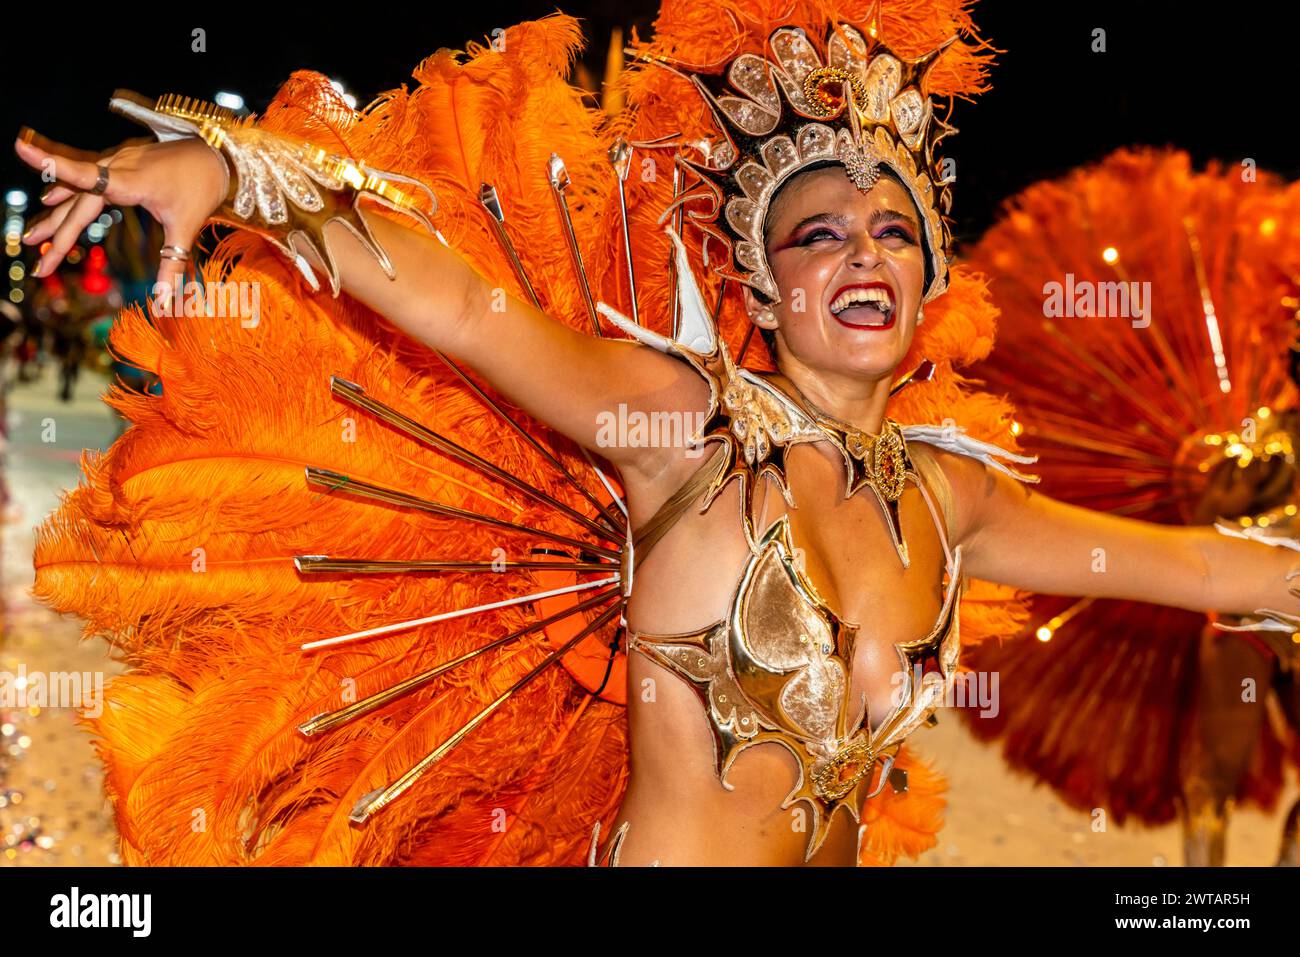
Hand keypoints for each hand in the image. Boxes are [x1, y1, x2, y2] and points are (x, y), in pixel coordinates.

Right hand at [14, 130, 228, 295]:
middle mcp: (118, 167)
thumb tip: (166, 304)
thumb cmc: (202, 190)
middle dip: (57, 235)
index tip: (21, 148)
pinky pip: (87, 179)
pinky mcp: (119, 163)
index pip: (86, 177)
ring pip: (78, 191)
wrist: (216, 156)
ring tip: (33, 238)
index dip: (54, 167)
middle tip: (41, 267)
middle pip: (78, 203)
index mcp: (132, 181)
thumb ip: (173, 266)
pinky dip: (68, 192)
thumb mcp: (187, 229)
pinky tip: (50, 200)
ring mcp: (116, 163)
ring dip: (55, 215)